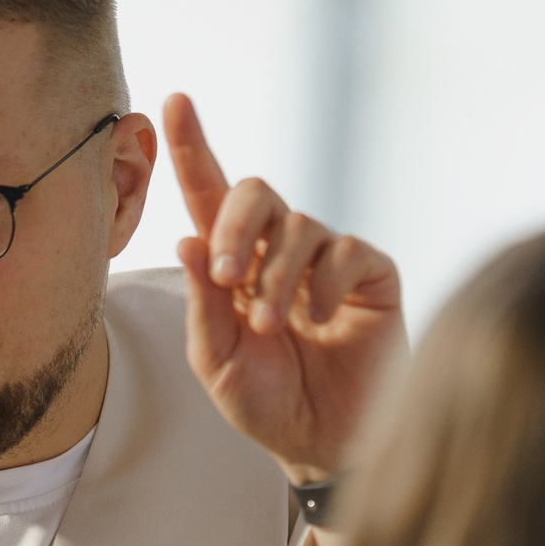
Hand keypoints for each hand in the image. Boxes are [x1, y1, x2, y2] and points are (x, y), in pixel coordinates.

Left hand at [164, 92, 404, 484]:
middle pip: (256, 192)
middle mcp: (280, 251)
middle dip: (235, 225)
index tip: (172, 100)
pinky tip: (319, 320)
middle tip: (227, 275)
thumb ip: (203, 303)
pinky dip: (326, 282)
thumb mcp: (217, 360)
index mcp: (235, 265)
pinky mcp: (372, 276)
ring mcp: (328, 261)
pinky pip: (348, 250)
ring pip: (300, 224)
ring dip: (277, 274)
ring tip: (272, 326)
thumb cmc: (267, 404)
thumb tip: (186, 239)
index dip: (194, 147)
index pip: (211, 195)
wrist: (324, 445)